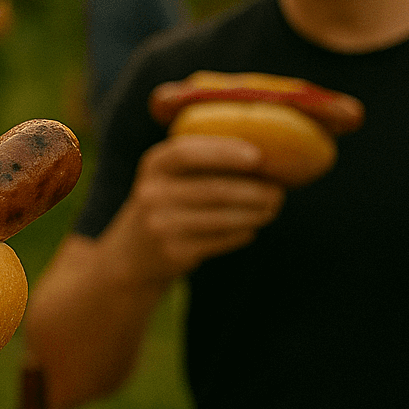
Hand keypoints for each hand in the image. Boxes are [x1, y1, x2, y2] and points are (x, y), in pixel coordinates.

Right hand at [112, 132, 284, 280]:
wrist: (130, 255)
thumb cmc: (165, 204)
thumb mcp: (167, 177)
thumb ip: (201, 162)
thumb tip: (263, 155)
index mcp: (154, 165)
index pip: (188, 152)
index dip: (224, 152)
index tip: (257, 156)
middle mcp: (152, 193)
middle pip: (214, 189)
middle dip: (254, 191)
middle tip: (278, 191)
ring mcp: (161, 225)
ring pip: (222, 217)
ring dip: (254, 213)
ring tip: (272, 208)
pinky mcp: (174, 253)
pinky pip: (220, 240)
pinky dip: (242, 232)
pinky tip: (251, 226)